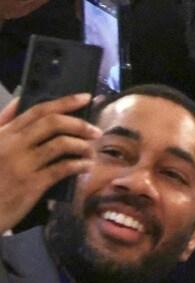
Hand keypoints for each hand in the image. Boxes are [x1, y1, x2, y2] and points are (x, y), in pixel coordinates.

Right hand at [0, 95, 99, 231]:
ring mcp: (21, 165)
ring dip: (83, 145)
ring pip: (61, 144)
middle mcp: (11, 145)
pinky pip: (63, 168)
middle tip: (96, 131)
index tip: (86, 98)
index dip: (65, 102)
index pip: (37, 111)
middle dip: (80, 124)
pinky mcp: (31, 184)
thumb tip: (20, 100)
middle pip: (53, 123)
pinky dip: (80, 165)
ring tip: (91, 151)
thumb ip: (3, 123)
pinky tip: (86, 166)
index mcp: (3, 134)